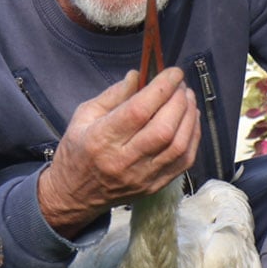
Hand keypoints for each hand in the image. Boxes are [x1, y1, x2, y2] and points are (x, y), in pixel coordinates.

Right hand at [38, 67, 199, 236]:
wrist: (74, 194)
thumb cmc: (78, 150)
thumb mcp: (84, 115)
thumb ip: (113, 94)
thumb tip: (139, 75)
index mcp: (101, 139)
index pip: (138, 111)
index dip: (161, 88)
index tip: (173, 73)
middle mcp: (123, 161)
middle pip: (163, 129)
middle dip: (179, 101)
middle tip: (180, 85)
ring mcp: (141, 177)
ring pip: (178, 146)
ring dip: (189, 117)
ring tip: (188, 99)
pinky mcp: (153, 187)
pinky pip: (183, 162)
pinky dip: (193, 138)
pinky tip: (190, 121)